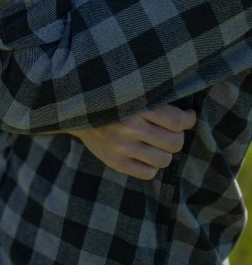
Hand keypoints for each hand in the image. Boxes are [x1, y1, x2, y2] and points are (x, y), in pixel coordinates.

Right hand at [66, 104, 196, 179]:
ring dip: (165, 151)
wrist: (76, 108)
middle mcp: (129, 127)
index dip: (188, 120)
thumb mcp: (131, 91)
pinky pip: (148, 173)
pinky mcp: (114, 162)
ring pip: (164, 160)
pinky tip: (147, 153)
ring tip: (158, 143)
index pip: (176, 121)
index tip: (188, 116)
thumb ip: (154, 98)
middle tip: (172, 130)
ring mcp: (121, 147)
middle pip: (174, 142)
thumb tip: (186, 112)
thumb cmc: (112, 98)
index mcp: (136, 105)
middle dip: (177, 136)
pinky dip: (152, 165)